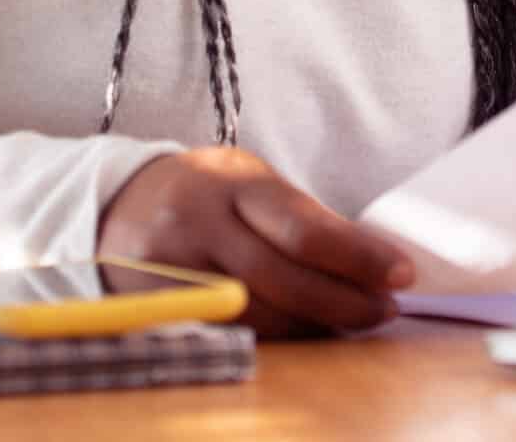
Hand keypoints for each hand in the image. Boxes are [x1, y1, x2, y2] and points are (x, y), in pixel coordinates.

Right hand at [96, 147, 414, 337]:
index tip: (401, 274)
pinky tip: (304, 329)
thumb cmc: (203, 192)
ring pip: (257, 313)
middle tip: (385, 310)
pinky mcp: (155, 306)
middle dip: (344, 301)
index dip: (357, 256)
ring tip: (353, 320)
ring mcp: (171, 267)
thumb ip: (300, 217)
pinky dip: (275, 334)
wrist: (114, 201)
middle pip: (283, 278)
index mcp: (230, 181)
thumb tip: (371, 259)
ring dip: (314, 323)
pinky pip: (228, 331)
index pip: (303, 226)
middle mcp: (197, 221)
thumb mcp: (247, 182)